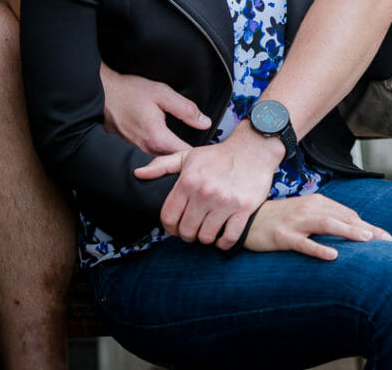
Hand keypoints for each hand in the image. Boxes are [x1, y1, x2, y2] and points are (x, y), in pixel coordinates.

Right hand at [100, 64, 210, 154]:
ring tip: (186, 147)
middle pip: (174, 161)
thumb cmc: (130, 91)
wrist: (103, 92)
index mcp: (157, 137)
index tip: (208, 149)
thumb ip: (186, 109)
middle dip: (188, 158)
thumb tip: (204, 122)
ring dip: (174, 155)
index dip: (199, 153)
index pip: (185, 155)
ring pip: (162, 159)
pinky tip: (167, 143)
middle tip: (201, 150)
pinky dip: (162, 152)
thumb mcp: (162, 93)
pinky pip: (151, 154)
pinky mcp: (131, 148)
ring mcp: (137, 150)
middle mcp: (146, 149)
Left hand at [134, 120, 282, 247]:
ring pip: (206, 237)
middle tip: (193, 228)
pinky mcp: (244, 209)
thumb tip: (138, 173)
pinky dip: (224, 242)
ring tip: (208, 229)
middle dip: (187, 234)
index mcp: (188, 181)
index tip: (176, 226)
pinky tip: (222, 234)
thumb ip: (162, 165)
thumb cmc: (219, 155)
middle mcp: (205, 192)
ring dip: (206, 237)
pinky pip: (229, 238)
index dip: (169, 227)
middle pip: (187, 231)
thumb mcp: (188, 156)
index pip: (168, 217)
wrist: (253, 149)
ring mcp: (225, 202)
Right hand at [246, 193, 391, 260]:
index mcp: (317, 202)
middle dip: (366, 228)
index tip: (387, 238)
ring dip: (348, 231)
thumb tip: (354, 227)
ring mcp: (296, 222)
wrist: (248, 220)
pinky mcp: (283, 236)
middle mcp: (309, 208)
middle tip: (387, 240)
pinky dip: (319, 248)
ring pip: (326, 224)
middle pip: (342, 217)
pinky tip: (333, 255)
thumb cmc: (281, 219)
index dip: (368, 225)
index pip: (348, 214)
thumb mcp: (306, 214)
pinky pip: (304, 243)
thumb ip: (327, 217)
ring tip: (367, 239)